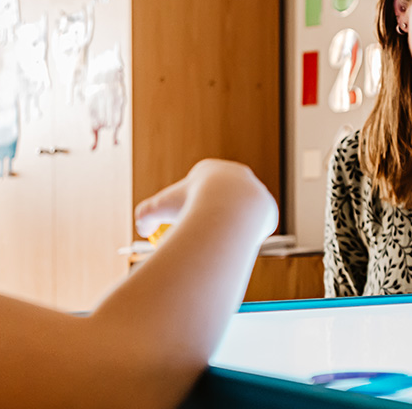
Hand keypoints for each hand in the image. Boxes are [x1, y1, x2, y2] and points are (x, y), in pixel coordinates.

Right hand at [134, 159, 274, 239]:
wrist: (231, 206)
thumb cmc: (192, 205)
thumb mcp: (158, 209)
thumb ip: (144, 217)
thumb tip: (144, 229)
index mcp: (211, 170)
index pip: (197, 190)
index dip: (187, 209)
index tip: (182, 225)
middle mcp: (235, 176)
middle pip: (220, 202)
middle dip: (210, 219)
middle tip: (200, 238)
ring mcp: (253, 189)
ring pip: (237, 215)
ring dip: (227, 229)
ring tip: (217, 241)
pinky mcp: (267, 207)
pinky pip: (252, 226)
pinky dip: (242, 236)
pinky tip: (235, 239)